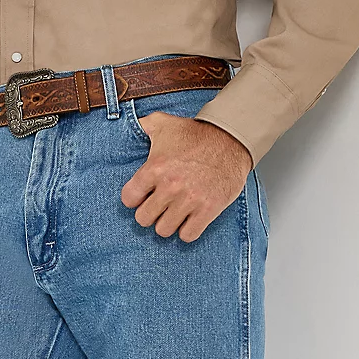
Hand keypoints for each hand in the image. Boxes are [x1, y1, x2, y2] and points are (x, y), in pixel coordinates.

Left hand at [121, 113, 253, 240]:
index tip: (143, 196)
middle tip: (159, 206)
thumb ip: (142, 125)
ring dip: (167, 223)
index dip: (134, 199)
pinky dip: (187, 231)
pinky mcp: (208, 209)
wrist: (232, 139)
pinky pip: (188, 235)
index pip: (129, 199)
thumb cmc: (196, 134)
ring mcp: (189, 200)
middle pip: (144, 219)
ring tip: (173, 213)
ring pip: (163, 230)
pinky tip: (189, 219)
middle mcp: (170, 186)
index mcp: (155, 168)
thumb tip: (126, 124)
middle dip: (149, 213)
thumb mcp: (164, 123)